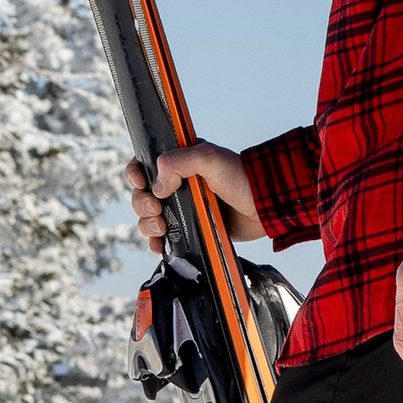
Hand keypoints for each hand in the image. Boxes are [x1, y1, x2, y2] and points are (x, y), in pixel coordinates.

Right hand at [125, 142, 258, 255]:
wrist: (265, 206)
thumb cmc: (242, 178)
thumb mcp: (210, 158)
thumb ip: (179, 161)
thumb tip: (158, 185)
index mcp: (180, 163)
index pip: (144, 164)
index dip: (136, 174)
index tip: (141, 183)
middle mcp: (178, 185)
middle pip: (142, 194)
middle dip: (142, 203)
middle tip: (156, 209)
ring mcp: (183, 208)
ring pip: (149, 217)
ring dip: (147, 224)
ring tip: (162, 227)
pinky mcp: (190, 229)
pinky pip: (164, 238)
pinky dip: (156, 242)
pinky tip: (160, 244)